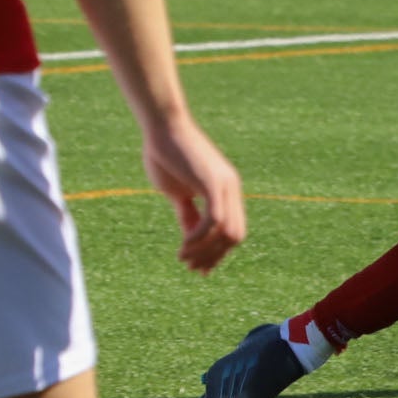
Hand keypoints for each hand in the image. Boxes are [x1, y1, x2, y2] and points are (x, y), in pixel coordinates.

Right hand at [140, 113, 246, 273]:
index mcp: (226, 190)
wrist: (162, 128)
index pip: (233, 232)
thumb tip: (191, 238)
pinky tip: (183, 244)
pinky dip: (199, 238)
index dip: (218, 253)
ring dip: (205, 251)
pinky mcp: (213, 182)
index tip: (198, 269)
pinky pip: (214, 221)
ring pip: (227, 233)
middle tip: (188, 266)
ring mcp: (225, 184)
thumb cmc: (166, 155)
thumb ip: (188, 212)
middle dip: (212, 256)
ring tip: (182, 257)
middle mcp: (231, 188)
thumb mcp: (178, 192)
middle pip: (234, 237)